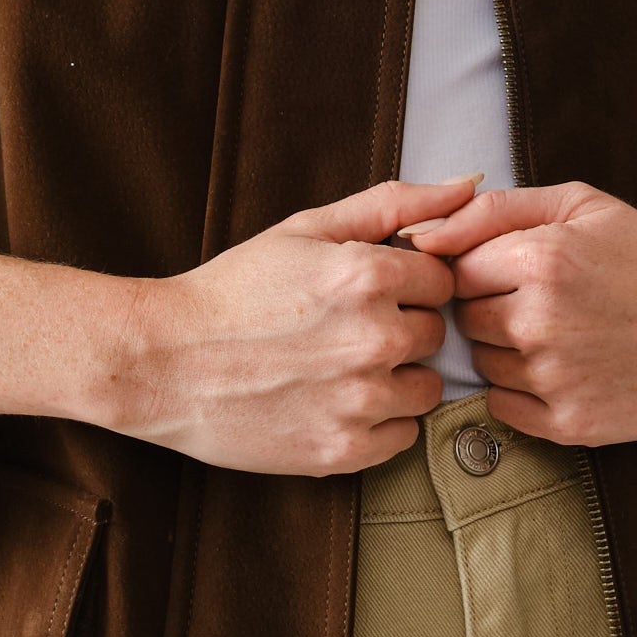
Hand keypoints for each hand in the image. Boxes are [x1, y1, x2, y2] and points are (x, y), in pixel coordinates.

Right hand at [119, 175, 474, 473]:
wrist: (166, 362)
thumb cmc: (236, 290)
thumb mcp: (307, 229)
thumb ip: (394, 205)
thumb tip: (470, 185)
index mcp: (368, 274)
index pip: (443, 279)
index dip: (407, 282)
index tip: (366, 291)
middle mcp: (374, 338)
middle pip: (435, 332)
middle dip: (401, 327)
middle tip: (344, 328)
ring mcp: (361, 399)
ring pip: (427, 388)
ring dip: (396, 378)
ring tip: (339, 367)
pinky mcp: (344, 450)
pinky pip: (403, 436)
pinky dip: (377, 422)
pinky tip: (334, 401)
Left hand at [403, 182, 636, 448]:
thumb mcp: (578, 206)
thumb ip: (492, 210)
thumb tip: (419, 235)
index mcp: (541, 260)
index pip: (455, 272)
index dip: (482, 270)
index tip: (515, 271)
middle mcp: (541, 322)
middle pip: (464, 321)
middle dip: (491, 310)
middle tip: (543, 303)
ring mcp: (555, 378)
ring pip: (480, 366)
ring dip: (505, 352)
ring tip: (560, 334)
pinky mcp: (571, 425)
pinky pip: (503, 409)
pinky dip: (521, 392)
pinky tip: (563, 368)